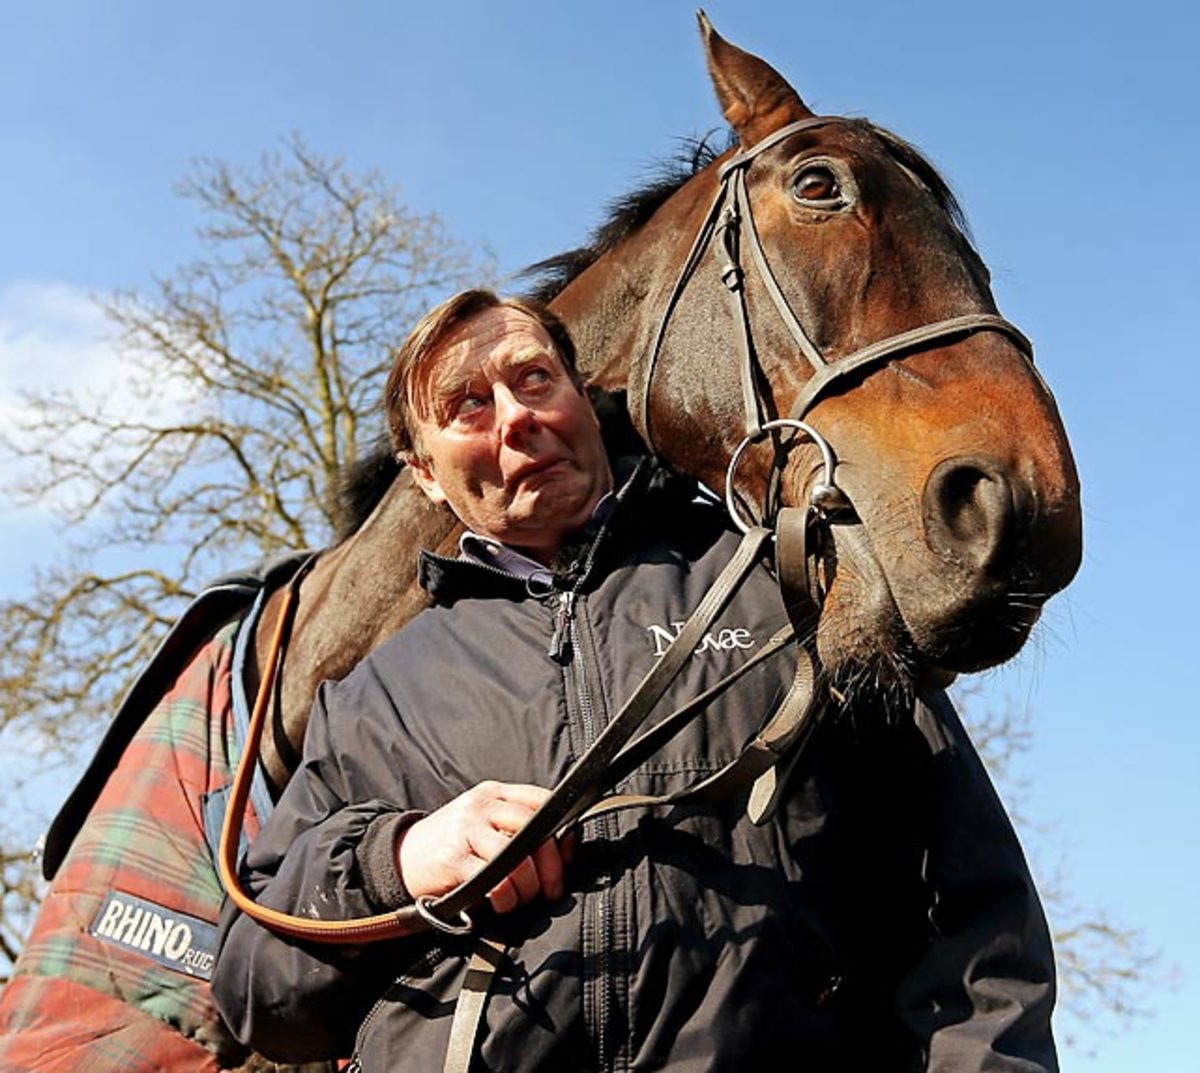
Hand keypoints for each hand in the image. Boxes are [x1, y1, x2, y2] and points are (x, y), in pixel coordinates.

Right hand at [396, 781, 573, 913]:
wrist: (400, 857)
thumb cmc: (451, 844)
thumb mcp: (482, 824)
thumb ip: (516, 827)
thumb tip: (564, 846)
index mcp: (493, 793)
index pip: (541, 799)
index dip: (561, 827)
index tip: (566, 854)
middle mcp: (481, 805)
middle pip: (534, 827)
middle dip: (551, 864)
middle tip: (551, 888)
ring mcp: (466, 829)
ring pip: (516, 855)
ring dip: (528, 885)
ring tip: (523, 898)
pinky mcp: (453, 858)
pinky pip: (492, 878)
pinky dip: (505, 895)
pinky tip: (502, 903)